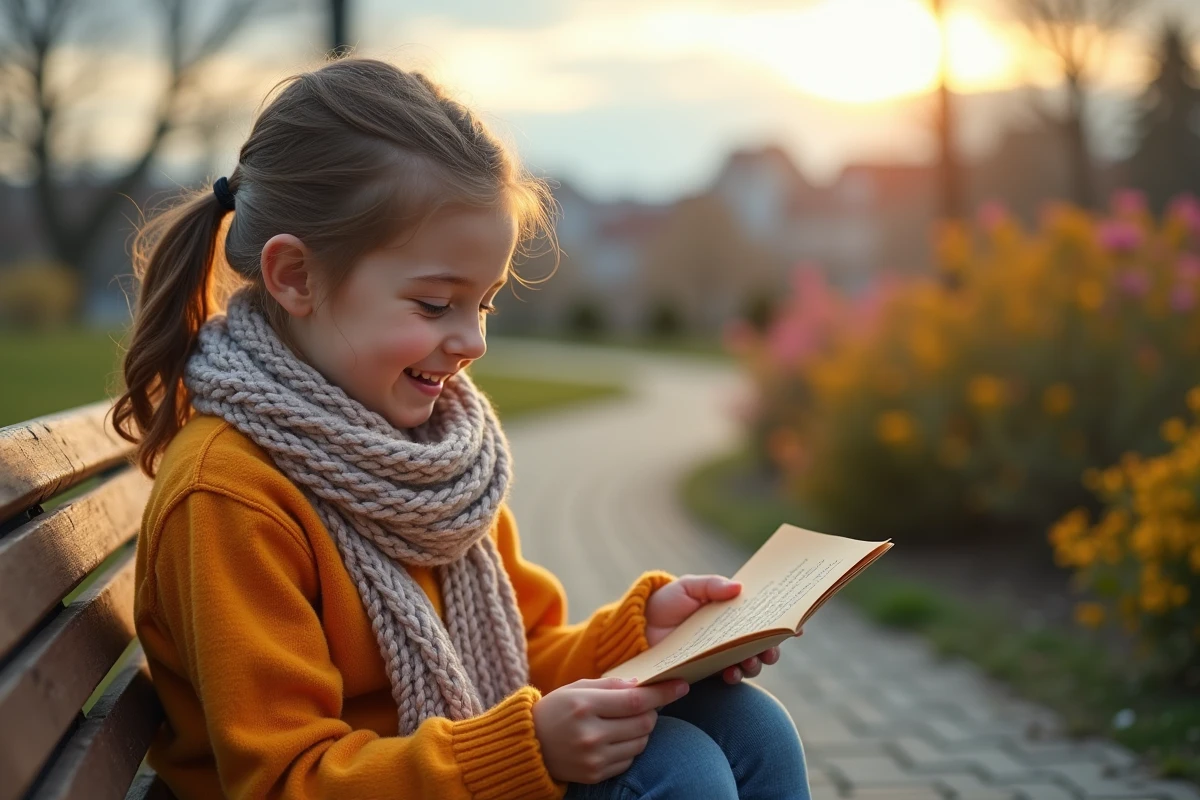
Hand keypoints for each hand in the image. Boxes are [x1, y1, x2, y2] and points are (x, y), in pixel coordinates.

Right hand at [532, 676, 687, 783]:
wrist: (528, 745)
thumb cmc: (556, 710)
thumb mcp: (577, 688)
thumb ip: (611, 685)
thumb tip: (643, 686)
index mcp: (584, 706)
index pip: (635, 701)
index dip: (662, 693)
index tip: (681, 685)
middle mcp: (590, 734)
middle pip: (644, 723)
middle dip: (651, 711)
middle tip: (643, 705)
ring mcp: (593, 758)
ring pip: (640, 743)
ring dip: (641, 730)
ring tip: (624, 722)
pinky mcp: (595, 774)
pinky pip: (629, 760)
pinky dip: (629, 748)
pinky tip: (613, 739)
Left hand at [646, 575, 802, 684]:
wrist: (636, 631)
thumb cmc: (664, 603)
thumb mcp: (687, 587)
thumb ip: (711, 585)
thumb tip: (739, 588)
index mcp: (730, 611)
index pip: (762, 615)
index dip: (782, 620)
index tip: (797, 626)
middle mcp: (730, 634)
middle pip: (762, 642)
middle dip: (772, 648)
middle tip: (771, 649)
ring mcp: (720, 654)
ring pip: (749, 662)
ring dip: (755, 664)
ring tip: (750, 662)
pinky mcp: (707, 671)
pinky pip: (728, 676)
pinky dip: (734, 676)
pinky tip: (730, 674)